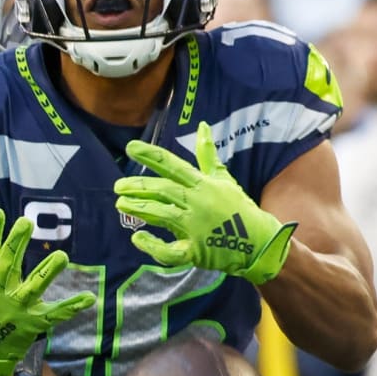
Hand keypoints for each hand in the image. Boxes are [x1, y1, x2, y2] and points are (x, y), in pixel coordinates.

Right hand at [0, 207, 95, 375]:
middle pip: (7, 266)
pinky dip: (71, 307)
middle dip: (16, 245)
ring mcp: (16, 310)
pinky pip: (54, 314)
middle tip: (26, 222)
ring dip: (48, 273)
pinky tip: (89, 298)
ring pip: (33, 289)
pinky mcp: (34, 323)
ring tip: (62, 256)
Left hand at [113, 121, 296, 283]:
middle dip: (139, 187)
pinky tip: (137, 238)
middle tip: (117, 186)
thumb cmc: (238, 209)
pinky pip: (170, 250)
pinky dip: (153, 245)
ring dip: (140, 209)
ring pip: (163, 215)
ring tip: (120, 204)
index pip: (174, 166)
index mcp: (204, 185)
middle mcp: (199, 203)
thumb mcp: (223, 179)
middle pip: (164, 191)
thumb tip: (202, 125)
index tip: (130, 148)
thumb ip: (207, 155)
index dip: (151, 156)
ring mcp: (196, 227)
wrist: (259, 243)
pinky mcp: (195, 250)